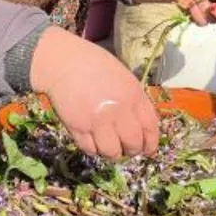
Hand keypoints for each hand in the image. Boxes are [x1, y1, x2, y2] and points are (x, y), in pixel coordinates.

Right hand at [29, 27, 159, 159]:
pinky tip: (93, 142)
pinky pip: (90, 149)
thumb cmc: (95, 65)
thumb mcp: (124, 78)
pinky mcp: (79, 128)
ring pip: (112, 152)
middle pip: (133, 143)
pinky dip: (93, 150)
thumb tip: (139, 125)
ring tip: (109, 147)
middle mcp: (119, 111)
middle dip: (132, 150)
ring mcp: (98, 121)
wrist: (64, 62)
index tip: (147, 150)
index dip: (150, 143)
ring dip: (112, 153)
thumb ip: (134, 101)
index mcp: (134, 96)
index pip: (150, 127)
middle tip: (127, 150)